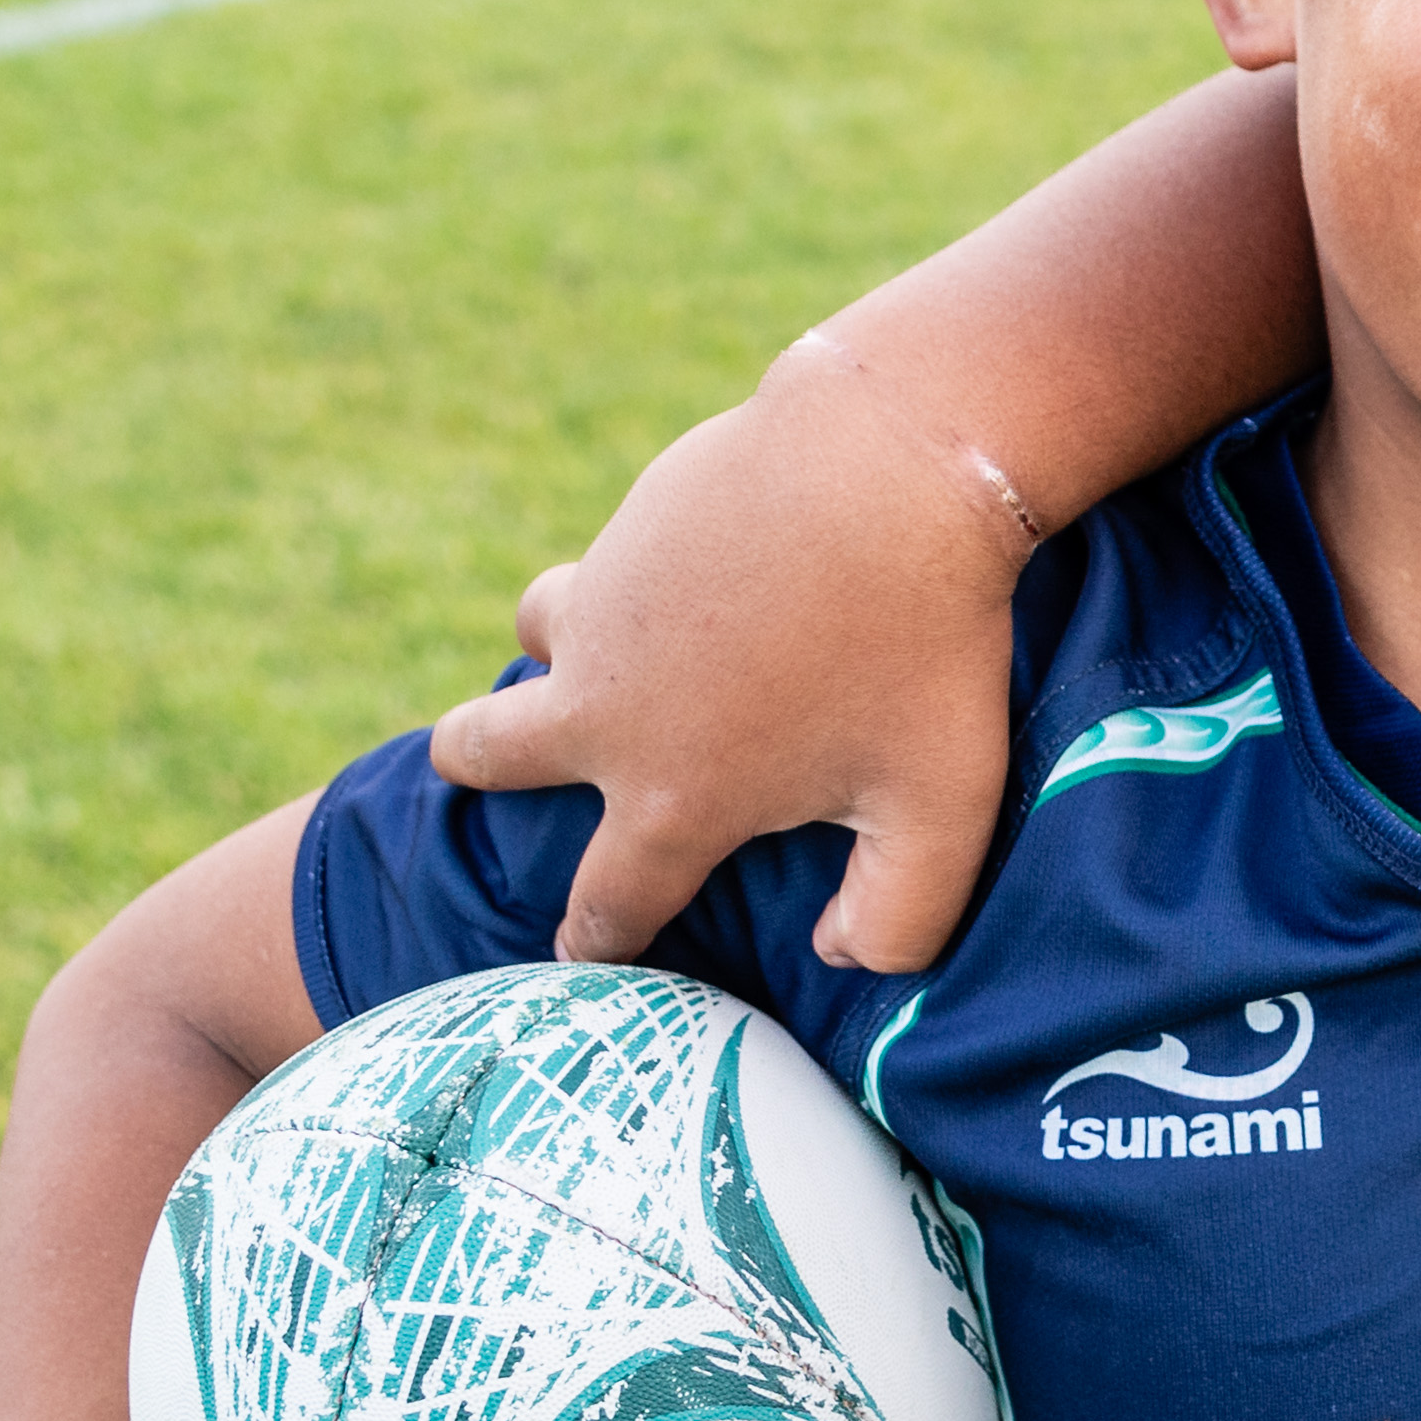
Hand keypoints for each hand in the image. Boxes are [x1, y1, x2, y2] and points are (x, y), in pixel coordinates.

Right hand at [427, 353, 1025, 971]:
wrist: (894, 464)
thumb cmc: (926, 648)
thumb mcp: (943, 810)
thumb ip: (898, 919)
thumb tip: (842, 956)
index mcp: (674, 799)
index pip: (606, 906)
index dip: (595, 943)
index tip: (586, 953)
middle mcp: (608, 708)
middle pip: (479, 754)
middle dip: (477, 767)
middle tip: (495, 765)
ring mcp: (605, 603)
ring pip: (536, 629)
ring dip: (561, 646)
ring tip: (627, 646)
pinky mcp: (632, 522)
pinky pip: (614, 559)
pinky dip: (642, 576)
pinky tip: (717, 568)